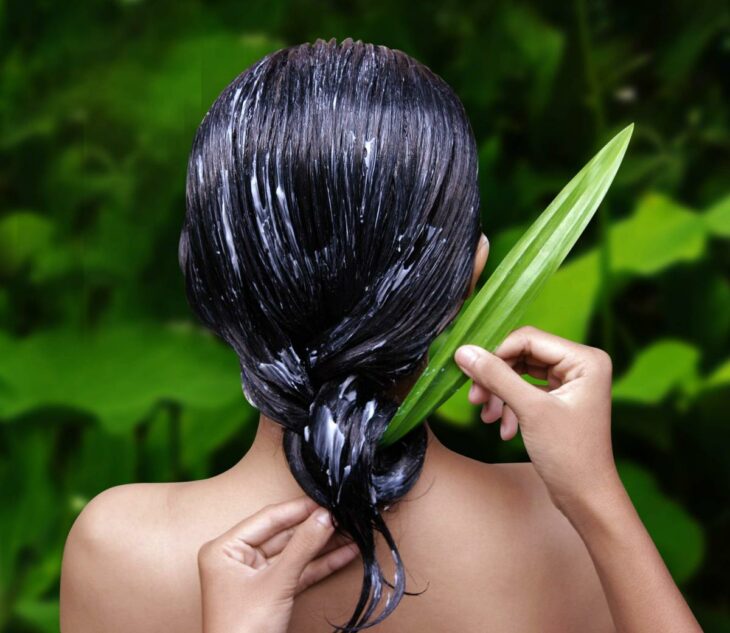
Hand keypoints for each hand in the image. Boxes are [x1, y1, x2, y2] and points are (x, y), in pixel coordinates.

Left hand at [198, 496, 358, 632]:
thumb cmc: (242, 630)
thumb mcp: (276, 583)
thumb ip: (302, 546)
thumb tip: (324, 516)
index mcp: (225, 549)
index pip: (268, 519)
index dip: (299, 509)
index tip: (325, 500)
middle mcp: (237, 559)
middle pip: (284, 535)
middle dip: (315, 528)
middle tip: (343, 516)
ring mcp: (255, 577)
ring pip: (295, 554)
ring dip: (323, 546)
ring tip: (351, 533)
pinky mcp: (272, 593)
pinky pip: (299, 572)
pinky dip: (321, 564)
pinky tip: (344, 554)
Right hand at [454, 325, 618, 513]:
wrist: (585, 497)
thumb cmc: (568, 454)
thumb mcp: (529, 410)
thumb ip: (496, 376)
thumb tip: (464, 351)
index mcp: (585, 359)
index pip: (529, 339)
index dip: (497, 353)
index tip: (472, 372)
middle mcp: (581, 365)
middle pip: (522, 354)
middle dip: (497, 377)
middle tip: (475, 398)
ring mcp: (570, 382)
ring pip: (520, 372)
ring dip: (500, 393)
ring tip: (488, 417)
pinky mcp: (559, 399)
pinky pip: (525, 390)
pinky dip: (510, 405)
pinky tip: (504, 428)